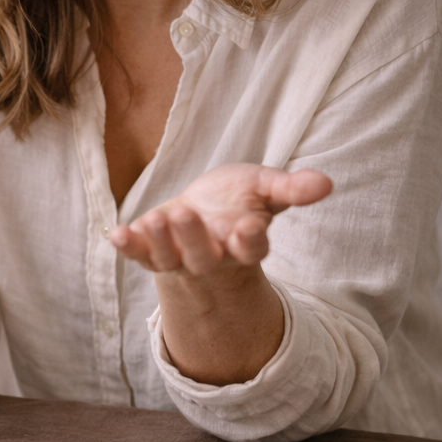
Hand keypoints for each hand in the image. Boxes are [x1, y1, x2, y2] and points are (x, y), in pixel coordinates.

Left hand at [110, 164, 330, 275]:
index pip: (251, 249)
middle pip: (203, 257)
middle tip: (184, 214)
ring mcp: (180, 258)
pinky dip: (128, 247)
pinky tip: (116, 234)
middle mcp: (212, 257)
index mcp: (244, 244)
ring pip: (169, 258)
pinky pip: (140, 256)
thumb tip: (325, 183)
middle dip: (193, 239)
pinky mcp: (153, 254)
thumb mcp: (264, 188)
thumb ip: (291, 189)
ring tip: (151, 220)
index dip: (250, 241)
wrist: (202, 211)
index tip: (249, 227)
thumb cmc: (236, 200)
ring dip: (158, 242)